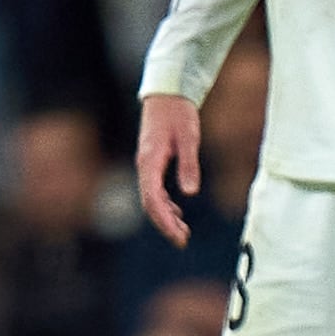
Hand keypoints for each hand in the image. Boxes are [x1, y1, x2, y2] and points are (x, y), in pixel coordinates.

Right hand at [134, 92, 203, 245]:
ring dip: (165, 217)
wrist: (166, 94)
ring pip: (151, 199)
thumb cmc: (178, 113)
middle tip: (183, 241)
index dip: (164, 221)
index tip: (179, 236)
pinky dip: (165, 204)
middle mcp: (144, 166)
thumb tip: (190, 193)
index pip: (152, 199)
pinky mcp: (152, 162)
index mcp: (150, 162)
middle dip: (165, 225)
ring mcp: (146, 165)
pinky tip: (177, 211)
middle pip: (150, 204)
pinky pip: (154, 190)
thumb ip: (188, 165)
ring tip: (183, 232)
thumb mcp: (189, 137)